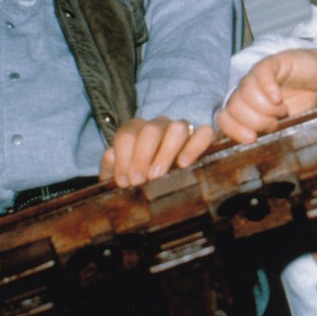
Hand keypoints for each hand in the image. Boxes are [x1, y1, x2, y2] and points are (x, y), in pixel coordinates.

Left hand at [100, 117, 215, 186]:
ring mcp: (182, 130)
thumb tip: (111, 157)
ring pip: (177, 128)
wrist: (162, 189)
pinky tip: (184, 164)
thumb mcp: (121, 177)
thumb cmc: (140, 182)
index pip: (127, 134)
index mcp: (136, 131)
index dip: (123, 157)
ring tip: (158, 175)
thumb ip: (111, 167)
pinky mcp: (203, 138)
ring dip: (166, 152)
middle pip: (151, 129)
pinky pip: (205, 133)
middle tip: (139, 181)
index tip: (124, 182)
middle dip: (142, 155)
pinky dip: (196, 145)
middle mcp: (159, 126)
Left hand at [217, 47, 316, 143]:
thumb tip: (252, 151)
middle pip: (234, 107)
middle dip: (255, 121)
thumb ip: (267, 133)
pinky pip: (261, 74)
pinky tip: (279, 98)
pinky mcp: (271, 63)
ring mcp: (257, 75)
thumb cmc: (303, 104)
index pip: (224, 118)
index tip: (252, 138)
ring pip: (246, 92)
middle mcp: (246, 90)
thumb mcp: (284, 125)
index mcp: (244, 106)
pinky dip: (268, 89)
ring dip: (266, 107)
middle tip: (275, 122)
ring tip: (283, 109)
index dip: (234, 130)